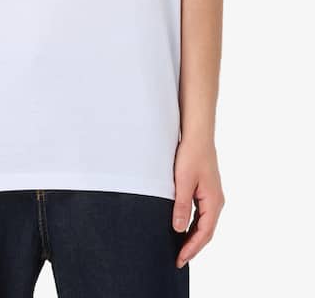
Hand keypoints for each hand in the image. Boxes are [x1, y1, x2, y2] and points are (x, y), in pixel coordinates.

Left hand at [172, 139, 224, 267]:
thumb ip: (181, 206)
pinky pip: (201, 214)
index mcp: (213, 202)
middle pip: (206, 232)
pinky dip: (193, 225)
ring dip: (193, 236)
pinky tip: (183, 227)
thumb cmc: (191, 155)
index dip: (191, 248)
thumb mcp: (183, 181)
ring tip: (179, 248)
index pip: (204, 233)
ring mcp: (212, 196)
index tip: (179, 260)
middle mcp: (216, 201)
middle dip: (193, 247)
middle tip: (178, 260)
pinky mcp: (206, 190)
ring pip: (204, 223)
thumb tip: (179, 229)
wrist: (197, 135)